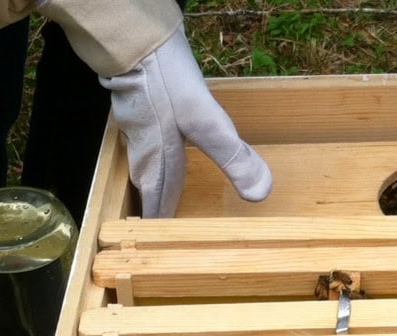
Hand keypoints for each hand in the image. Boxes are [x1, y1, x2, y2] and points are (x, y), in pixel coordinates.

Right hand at [99, 26, 271, 217]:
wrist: (137, 38)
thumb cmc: (167, 82)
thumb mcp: (207, 123)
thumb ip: (234, 157)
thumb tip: (260, 195)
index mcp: (159, 154)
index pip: (159, 193)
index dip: (161, 214)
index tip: (159, 235)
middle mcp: (144, 143)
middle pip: (147, 179)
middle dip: (153, 199)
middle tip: (157, 217)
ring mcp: (137, 120)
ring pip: (142, 158)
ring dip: (149, 176)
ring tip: (156, 187)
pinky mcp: (137, 100)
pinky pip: (142, 136)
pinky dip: (149, 148)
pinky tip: (158, 139)